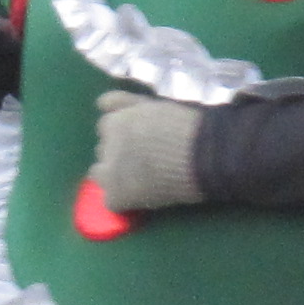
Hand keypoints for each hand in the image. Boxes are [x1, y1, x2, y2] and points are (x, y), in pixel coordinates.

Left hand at [91, 88, 206, 211]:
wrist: (202, 157)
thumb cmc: (186, 128)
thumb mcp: (154, 106)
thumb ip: (126, 102)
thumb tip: (100, 103)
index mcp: (115, 121)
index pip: (107, 127)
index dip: (126, 135)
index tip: (144, 142)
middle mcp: (106, 144)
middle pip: (104, 151)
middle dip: (120, 154)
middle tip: (148, 161)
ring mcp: (110, 171)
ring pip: (100, 175)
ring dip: (116, 177)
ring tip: (143, 181)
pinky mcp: (117, 195)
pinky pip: (112, 202)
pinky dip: (125, 201)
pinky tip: (144, 197)